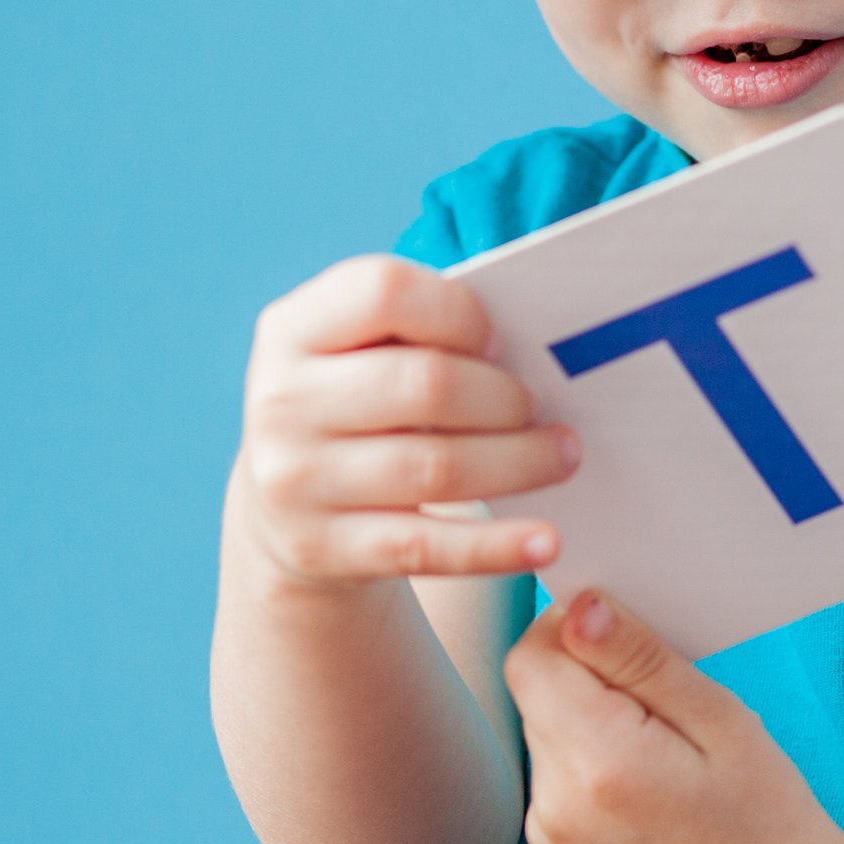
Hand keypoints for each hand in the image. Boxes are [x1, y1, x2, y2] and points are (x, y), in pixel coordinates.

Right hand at [233, 254, 580, 589]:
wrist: (284, 508)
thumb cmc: (355, 404)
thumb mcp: (355, 352)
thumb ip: (420, 333)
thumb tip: (535, 353)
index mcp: (293, 329)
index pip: (383, 294)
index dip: (457, 312)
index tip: (498, 341)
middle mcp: (282, 401)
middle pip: (425, 384)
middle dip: (504, 396)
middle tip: (542, 408)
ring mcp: (295, 481)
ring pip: (435, 468)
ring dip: (519, 461)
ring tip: (562, 456)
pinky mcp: (322, 550)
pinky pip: (426, 548)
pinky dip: (495, 546)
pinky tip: (546, 540)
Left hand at [503, 588, 843, 843]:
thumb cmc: (766, 819)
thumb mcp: (721, 721)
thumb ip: (641, 659)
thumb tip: (580, 604)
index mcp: (600, 763)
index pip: (533, 654)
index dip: (574, 628)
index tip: (634, 640)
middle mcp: (556, 803)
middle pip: (538, 689)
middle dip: (591, 674)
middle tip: (667, 701)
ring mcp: (549, 832)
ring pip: (546, 725)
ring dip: (592, 715)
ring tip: (664, 746)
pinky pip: (555, 770)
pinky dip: (592, 755)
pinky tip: (648, 777)